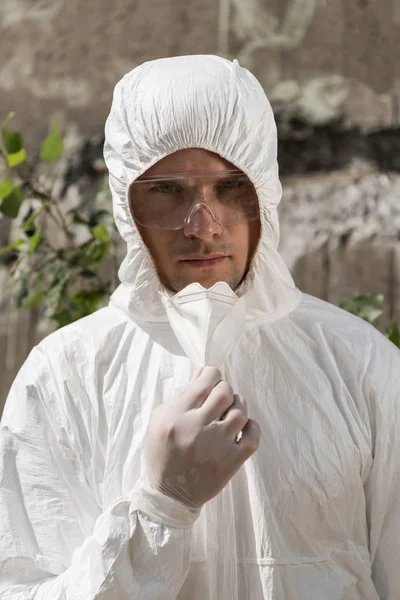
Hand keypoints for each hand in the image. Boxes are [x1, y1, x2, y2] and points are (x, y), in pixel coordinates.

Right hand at [144, 366, 260, 507]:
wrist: (169, 496)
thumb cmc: (162, 453)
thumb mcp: (159, 420)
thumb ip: (180, 395)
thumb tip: (203, 374)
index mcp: (176, 415)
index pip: (205, 381)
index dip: (210, 374)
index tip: (209, 378)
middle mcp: (198, 427)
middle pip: (224, 392)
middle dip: (223, 389)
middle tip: (218, 397)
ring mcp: (218, 445)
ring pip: (240, 411)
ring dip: (237, 404)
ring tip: (230, 409)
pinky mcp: (232, 461)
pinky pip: (253, 436)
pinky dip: (252, 426)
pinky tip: (242, 427)